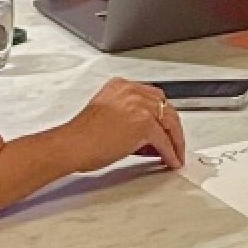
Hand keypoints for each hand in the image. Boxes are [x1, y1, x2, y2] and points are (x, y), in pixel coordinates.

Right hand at [58, 78, 186, 172]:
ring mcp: (139, 107)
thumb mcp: (107, 116)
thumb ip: (128, 118)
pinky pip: (164, 141)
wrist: (71, 145)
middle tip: (175, 142)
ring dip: (175, 141)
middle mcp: (132, 92)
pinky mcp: (144, 124)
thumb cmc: (81, 136)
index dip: (162, 115)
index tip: (166, 127)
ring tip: (176, 154)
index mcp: (121, 86)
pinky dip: (170, 153)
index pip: (152, 97)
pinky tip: (171, 160)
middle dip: (172, 128)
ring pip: (170, 123)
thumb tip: (146, 136)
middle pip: (165, 108)